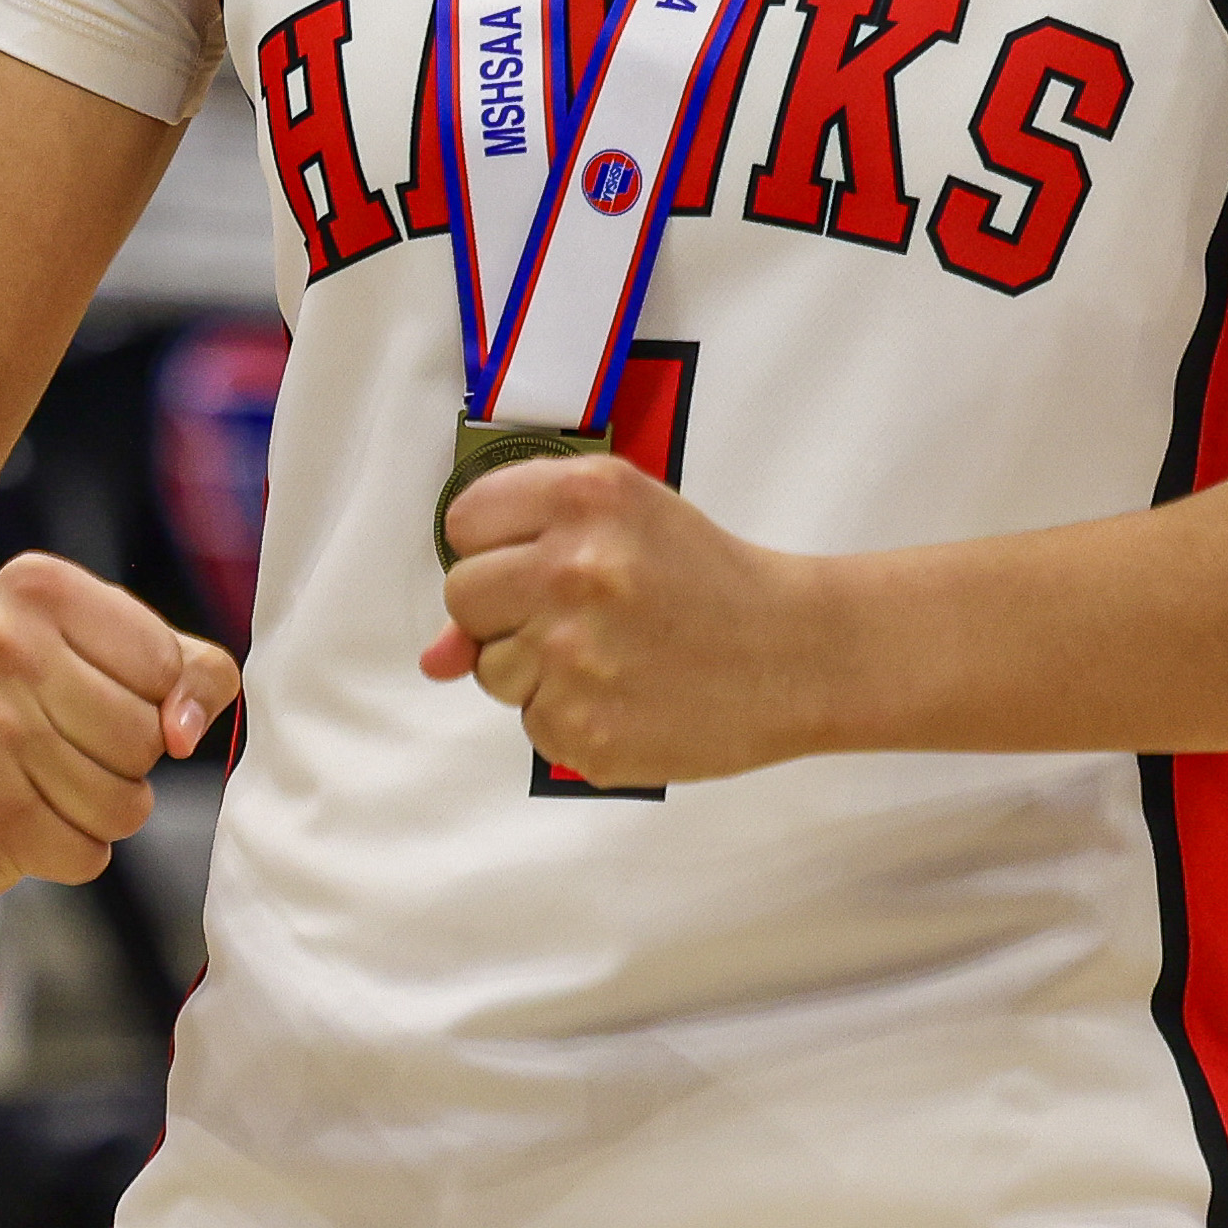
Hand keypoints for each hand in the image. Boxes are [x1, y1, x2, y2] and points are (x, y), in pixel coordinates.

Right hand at [0, 550, 239, 896]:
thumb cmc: (33, 700)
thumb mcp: (114, 651)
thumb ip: (192, 670)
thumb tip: (184, 730)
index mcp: (38, 587)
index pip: (165, 665)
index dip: (152, 698)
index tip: (94, 694)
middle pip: (146, 738)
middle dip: (127, 762)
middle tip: (65, 748)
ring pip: (122, 805)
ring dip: (101, 812)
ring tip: (44, 784)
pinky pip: (86, 855)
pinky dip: (70, 852)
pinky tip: (23, 819)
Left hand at [423, 456, 835, 788]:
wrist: (792, 653)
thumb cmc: (708, 579)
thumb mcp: (626, 524)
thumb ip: (521, 558)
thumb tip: (435, 656)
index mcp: (585, 498)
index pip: (466, 521)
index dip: (496, 544)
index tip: (532, 558)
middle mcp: (571, 569)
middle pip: (463, 594)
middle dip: (503, 610)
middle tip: (573, 613)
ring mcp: (573, 655)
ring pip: (489, 668)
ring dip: (534, 668)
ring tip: (611, 654)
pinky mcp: (581, 729)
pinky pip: (531, 722)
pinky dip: (569, 715)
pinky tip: (625, 694)